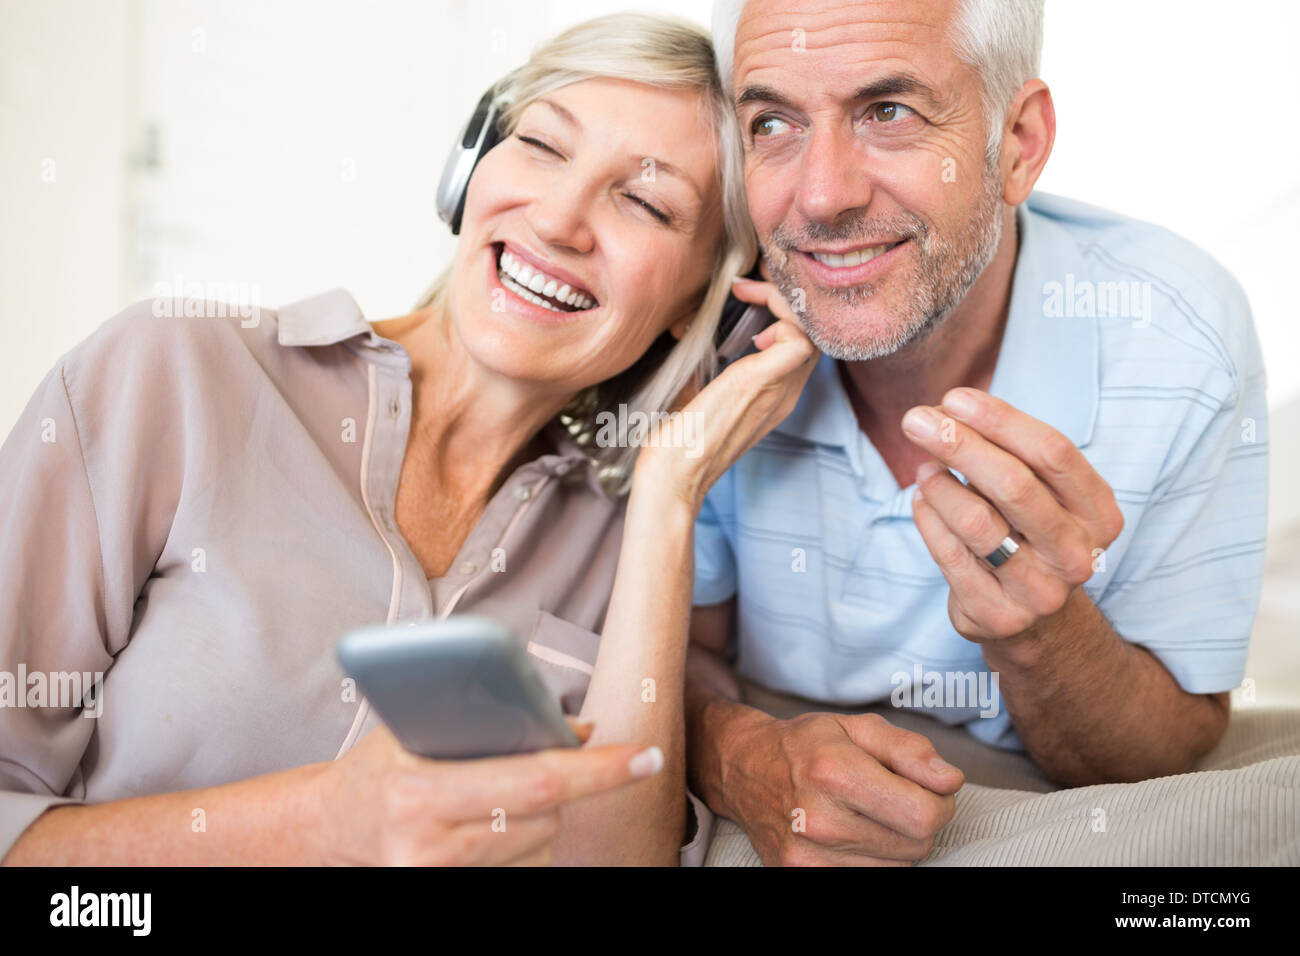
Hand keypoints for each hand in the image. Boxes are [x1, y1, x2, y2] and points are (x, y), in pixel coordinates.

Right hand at [312, 721, 660, 865]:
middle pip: (546, 813)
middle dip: (569, 781)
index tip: (646, 756)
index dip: (599, 769)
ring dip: (543, 813)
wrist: (330, 829)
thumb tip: (581, 727)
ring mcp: (442, 880)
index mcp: (420, 794)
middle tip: (584, 757)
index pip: (535, 780)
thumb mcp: (416, 726)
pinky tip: (492, 823)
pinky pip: (529, 868)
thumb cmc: (379, 767)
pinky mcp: (450, 894)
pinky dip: (527, 841)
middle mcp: (431, 847)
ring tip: (496, 791)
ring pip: (542, 841)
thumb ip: (491, 719)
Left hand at [638, 278, 816, 510]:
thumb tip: (686, 327)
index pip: (802, 340)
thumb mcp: (697, 392)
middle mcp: (786, 392)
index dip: (784, 308)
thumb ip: (706, 365)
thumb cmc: (677, 440)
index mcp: (775, 394)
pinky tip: (749, 319)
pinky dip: (780, 316)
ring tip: (748, 292)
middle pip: (813, 331)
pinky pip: (799, 338)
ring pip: (812, 329)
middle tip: (750, 282)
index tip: (745, 293)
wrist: (672, 476)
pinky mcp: (761, 383)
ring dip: (783, 300)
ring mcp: (780, 389)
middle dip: (787, 296)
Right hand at [722, 710, 963, 865]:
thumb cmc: (806, 744)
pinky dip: (872, 857)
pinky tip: (851, 832)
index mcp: (835, 773)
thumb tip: (950, 780)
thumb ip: (910, 750)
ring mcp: (809, 856)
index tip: (929, 788)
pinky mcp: (801, 876)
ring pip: (898, 865)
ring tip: (867, 812)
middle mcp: (820, 820)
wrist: (744, 769)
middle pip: (917, 844)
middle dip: (920, 819)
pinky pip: (869, 876)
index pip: (924, 815)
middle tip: (895, 796)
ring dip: (896, 841)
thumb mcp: (858, 728)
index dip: (940, 802)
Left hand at [904, 388, 1124, 641]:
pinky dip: (928, 519)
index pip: (1053, 452)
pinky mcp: (998, 614)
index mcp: (1098, 513)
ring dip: (939, 485)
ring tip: (924, 468)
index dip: (1001, 420)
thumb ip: (1006, 452)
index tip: (954, 399)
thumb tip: (947, 411)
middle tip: (916, 420)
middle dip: (959, 444)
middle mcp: (1077, 553)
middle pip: (1014, 484)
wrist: (1037, 621)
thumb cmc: (1029, 534)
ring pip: (977, 521)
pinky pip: (950, 554)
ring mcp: (1040, 590)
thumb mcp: (1038, 492)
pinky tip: (921, 500)